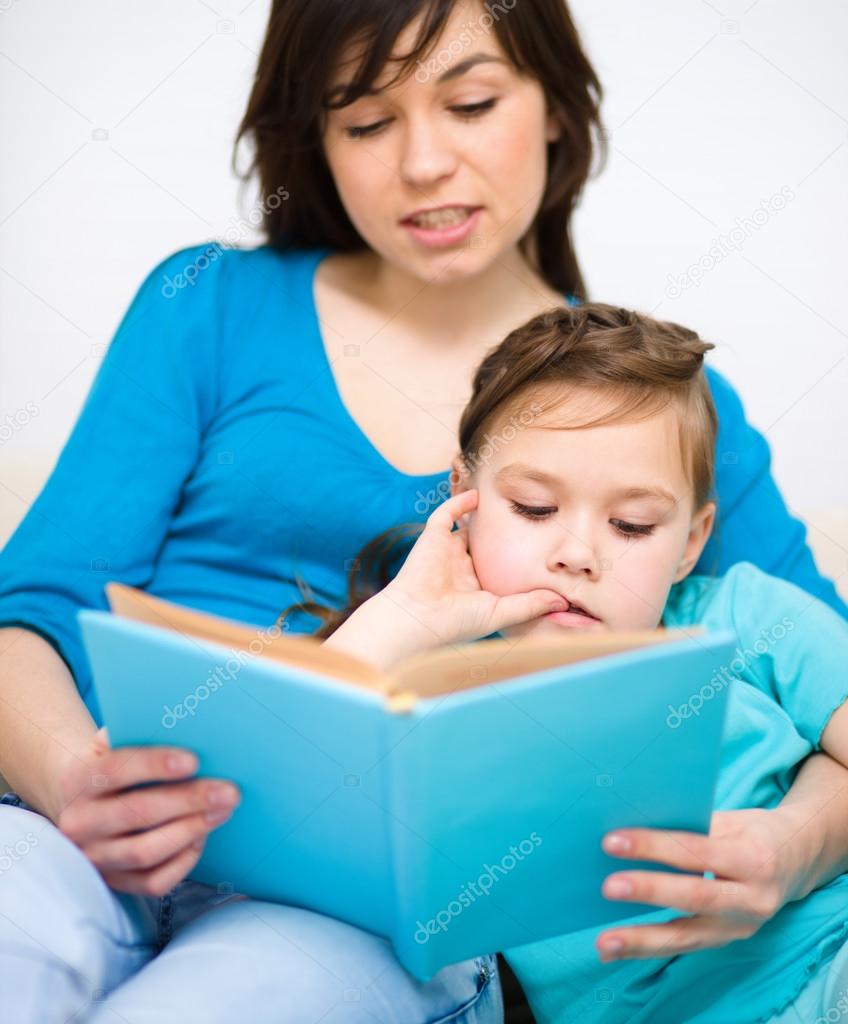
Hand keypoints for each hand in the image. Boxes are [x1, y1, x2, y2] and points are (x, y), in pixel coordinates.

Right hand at [55, 727, 240, 895]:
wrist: (86, 803)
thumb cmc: (114, 766)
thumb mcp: (114, 743)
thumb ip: (139, 731)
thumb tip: (184, 722)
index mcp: (78, 780)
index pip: (115, 770)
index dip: (155, 764)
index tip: (194, 760)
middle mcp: (79, 822)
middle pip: (138, 813)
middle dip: (190, 800)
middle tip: (229, 791)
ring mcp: (95, 857)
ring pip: (146, 850)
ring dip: (192, 829)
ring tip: (223, 811)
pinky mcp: (113, 883)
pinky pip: (154, 881)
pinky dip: (183, 860)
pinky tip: (202, 837)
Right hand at [379, 489, 567, 653]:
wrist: (418, 617)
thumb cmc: (456, 622)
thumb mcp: (500, 613)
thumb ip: (530, 604)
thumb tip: (563, 600)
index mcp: (475, 587)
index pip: (497, 568)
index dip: (513, 560)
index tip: (540, 551)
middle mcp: (460, 568)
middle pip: (482, 547)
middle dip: (499, 536)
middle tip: (525, 519)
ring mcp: (446, 552)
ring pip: (465, 528)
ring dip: (481, 517)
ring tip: (502, 500)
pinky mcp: (433, 537)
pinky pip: (446, 514)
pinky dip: (460, 502)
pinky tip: (477, 496)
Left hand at [595, 808, 800, 960]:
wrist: (796, 861)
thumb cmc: (753, 832)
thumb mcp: (731, 820)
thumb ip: (690, 826)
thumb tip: (631, 823)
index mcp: (753, 859)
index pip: (696, 851)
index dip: (655, 847)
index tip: (613, 841)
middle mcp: (752, 899)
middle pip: (694, 896)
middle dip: (649, 892)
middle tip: (608, 887)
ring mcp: (740, 927)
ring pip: (687, 937)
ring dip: (641, 940)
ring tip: (604, 942)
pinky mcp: (726, 940)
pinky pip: (684, 945)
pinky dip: (649, 947)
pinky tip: (618, 948)